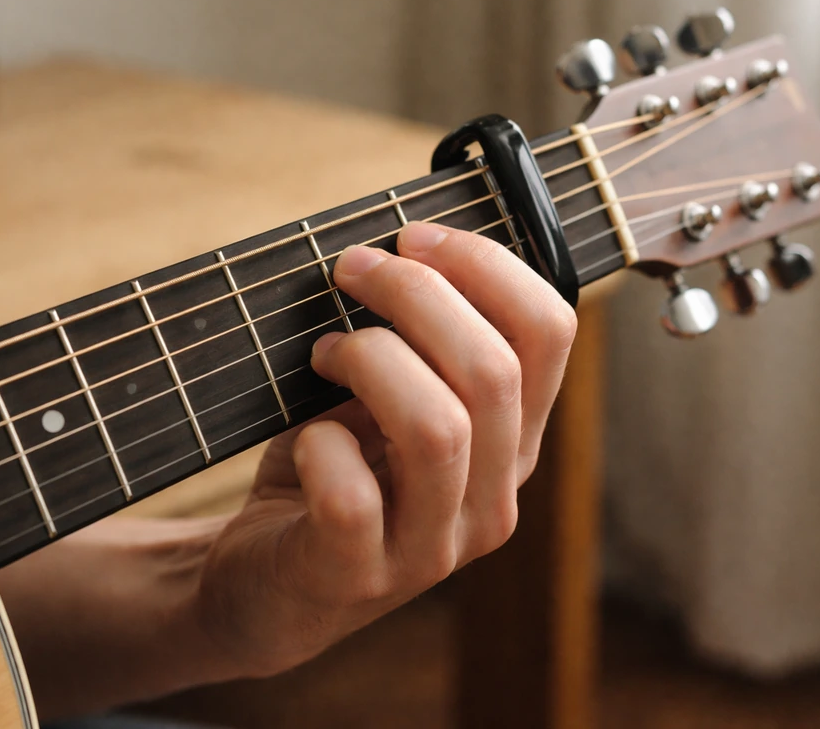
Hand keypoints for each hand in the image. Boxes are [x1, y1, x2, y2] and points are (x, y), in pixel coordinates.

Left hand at [193, 221, 576, 675]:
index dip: (487, 264)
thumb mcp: (391, 398)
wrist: (268, 582)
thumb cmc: (334, 469)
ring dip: (370, 360)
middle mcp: (493, 497)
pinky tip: (306, 439)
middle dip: (415, 295)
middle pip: (493, 372)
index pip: (550, 333)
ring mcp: (433, 547)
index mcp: (513, 440)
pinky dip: (321, 445)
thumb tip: (403, 248)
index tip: (415, 236)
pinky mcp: (359, 575)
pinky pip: (353, 498)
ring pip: (439, 429)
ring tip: (325, 352)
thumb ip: (417, 341)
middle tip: (352, 269)